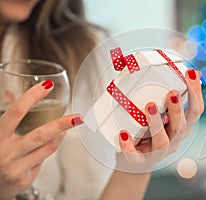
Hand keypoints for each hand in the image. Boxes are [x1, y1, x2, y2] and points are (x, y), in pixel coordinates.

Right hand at [0, 81, 82, 199]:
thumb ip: (5, 117)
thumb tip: (11, 94)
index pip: (16, 112)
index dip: (33, 96)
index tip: (47, 86)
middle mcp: (6, 153)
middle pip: (41, 135)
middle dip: (62, 124)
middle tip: (78, 117)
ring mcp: (16, 168)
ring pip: (48, 148)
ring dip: (59, 136)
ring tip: (65, 127)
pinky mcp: (25, 179)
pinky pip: (43, 160)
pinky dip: (45, 151)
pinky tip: (38, 151)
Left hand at [116, 69, 202, 171]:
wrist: (137, 162)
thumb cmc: (151, 132)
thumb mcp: (164, 115)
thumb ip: (172, 97)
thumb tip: (187, 70)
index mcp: (181, 127)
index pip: (196, 111)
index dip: (196, 93)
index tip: (190, 73)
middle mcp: (174, 140)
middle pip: (182, 127)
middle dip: (177, 109)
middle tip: (172, 93)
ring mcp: (158, 152)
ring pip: (162, 142)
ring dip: (156, 123)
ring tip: (149, 105)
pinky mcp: (140, 160)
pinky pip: (135, 156)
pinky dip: (129, 146)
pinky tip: (123, 134)